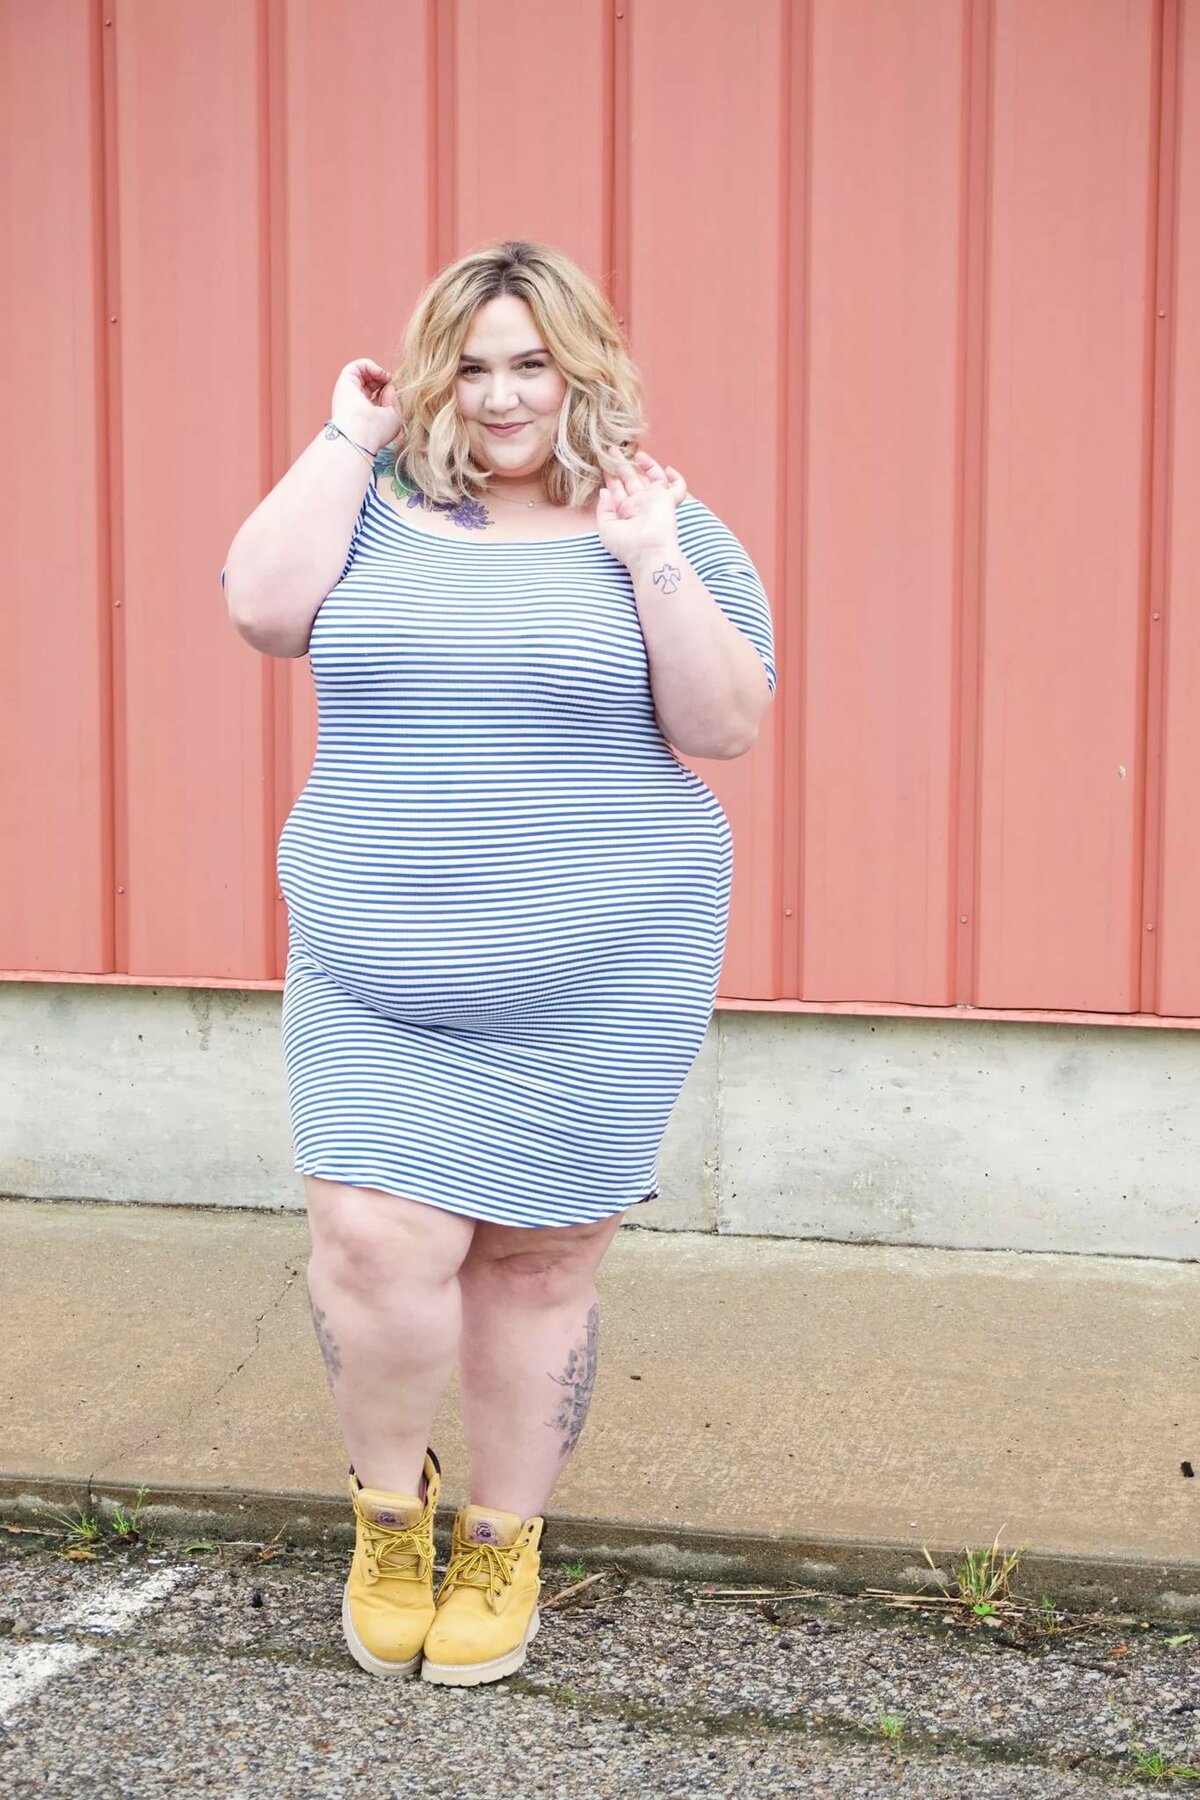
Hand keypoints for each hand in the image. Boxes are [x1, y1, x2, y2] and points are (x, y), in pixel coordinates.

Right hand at [329, 358, 403, 454]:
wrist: (361, 434)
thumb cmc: (378, 431)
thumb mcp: (394, 415)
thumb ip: (394, 398)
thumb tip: (390, 385)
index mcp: (367, 411)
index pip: (377, 393)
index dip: (388, 387)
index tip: (396, 390)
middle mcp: (357, 401)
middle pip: (371, 381)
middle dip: (383, 378)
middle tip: (390, 382)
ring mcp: (350, 391)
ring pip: (363, 372)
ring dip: (377, 371)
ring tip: (385, 377)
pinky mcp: (345, 382)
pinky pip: (357, 366)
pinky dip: (370, 365)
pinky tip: (379, 373)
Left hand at [595, 449, 688, 571]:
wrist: (649, 553)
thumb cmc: (627, 546)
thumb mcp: (606, 529)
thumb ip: (603, 509)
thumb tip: (604, 491)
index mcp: (625, 512)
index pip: (616, 489)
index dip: (610, 475)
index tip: (601, 462)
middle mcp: (640, 505)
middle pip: (631, 479)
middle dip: (621, 464)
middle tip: (611, 450)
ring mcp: (655, 501)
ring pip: (652, 478)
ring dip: (645, 464)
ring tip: (635, 453)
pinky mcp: (669, 501)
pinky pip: (678, 487)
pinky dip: (677, 478)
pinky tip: (668, 470)